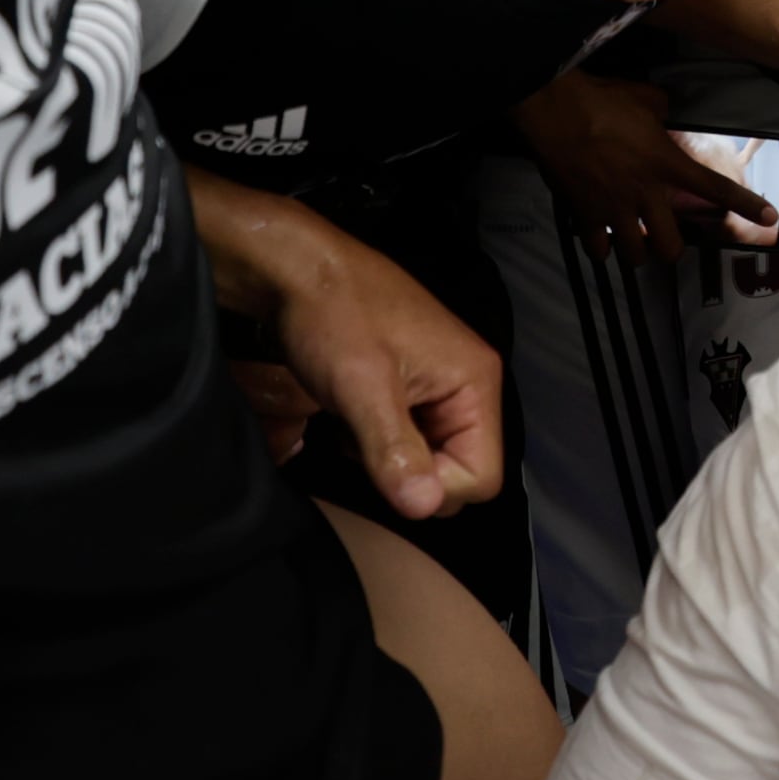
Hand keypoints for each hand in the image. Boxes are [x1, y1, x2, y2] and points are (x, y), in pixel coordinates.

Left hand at [185, 169, 503, 519]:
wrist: (296, 270)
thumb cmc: (333, 317)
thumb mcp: (361, 387)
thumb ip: (395, 450)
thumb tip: (422, 508)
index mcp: (475, 381)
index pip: (482, 476)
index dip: (433, 487)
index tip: (384, 464)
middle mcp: (469, 384)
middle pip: (461, 471)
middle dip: (412, 472)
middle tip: (367, 441)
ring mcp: (440, 385)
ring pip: (432, 459)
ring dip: (392, 458)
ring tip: (356, 425)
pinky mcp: (413, 387)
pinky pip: (412, 439)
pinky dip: (382, 442)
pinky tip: (353, 420)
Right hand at [512, 70, 774, 258]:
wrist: (556, 112)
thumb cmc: (604, 101)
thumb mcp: (646, 98)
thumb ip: (663, 109)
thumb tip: (666, 110)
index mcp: (667, 164)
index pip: (716, 189)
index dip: (746, 205)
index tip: (771, 219)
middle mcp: (646, 194)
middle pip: (671, 246)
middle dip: (671, 248)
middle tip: (663, 237)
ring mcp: (614, 209)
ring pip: (635, 255)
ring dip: (636, 251)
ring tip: (632, 241)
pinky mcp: (585, 216)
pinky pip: (598, 250)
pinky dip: (601, 248)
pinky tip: (600, 238)